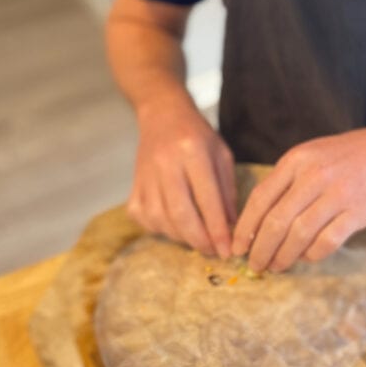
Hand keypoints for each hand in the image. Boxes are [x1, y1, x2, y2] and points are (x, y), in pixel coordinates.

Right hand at [127, 98, 235, 256]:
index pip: (207, 198)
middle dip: (199, 240)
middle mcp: (166, 163)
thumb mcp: (221, 154)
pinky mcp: (133, 185)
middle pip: (181, 214)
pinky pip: (144, 218)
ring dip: (181, 237)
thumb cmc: (197, 135)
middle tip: (213, 251)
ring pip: (161, 219)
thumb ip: (227, 190)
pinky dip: (160, 229)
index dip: (218, 229)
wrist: (162, 114)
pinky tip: (174, 226)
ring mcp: (145, 175)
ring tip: (197, 239)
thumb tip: (232, 228)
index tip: (228, 250)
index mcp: (193, 151)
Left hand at [231, 126, 365, 271]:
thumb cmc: (348, 156)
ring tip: (276, 266)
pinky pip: (326, 242)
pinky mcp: (356, 213)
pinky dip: (311, 255)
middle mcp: (313, 176)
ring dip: (283, 257)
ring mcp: (336, 195)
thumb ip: (286, 181)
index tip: (237, 246)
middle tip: (254, 264)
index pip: (260, 197)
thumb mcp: (311, 155)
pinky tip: (306, 257)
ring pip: (298, 235)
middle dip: (260, 248)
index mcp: (296, 160)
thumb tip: (258, 220)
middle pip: (276, 221)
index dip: (245, 227)